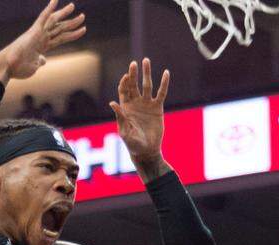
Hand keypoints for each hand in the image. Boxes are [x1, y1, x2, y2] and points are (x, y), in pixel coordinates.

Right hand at [0, 0, 85, 81]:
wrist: (9, 66)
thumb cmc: (19, 68)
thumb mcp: (34, 66)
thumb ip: (39, 61)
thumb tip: (43, 60)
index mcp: (43, 46)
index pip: (61, 38)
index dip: (73, 34)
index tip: (83, 29)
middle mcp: (42, 38)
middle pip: (60, 28)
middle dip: (72, 23)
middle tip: (83, 16)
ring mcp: (38, 34)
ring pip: (54, 21)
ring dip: (64, 14)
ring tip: (73, 6)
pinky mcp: (34, 31)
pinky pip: (43, 18)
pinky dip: (49, 9)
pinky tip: (55, 0)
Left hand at [110, 58, 170, 176]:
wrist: (147, 150)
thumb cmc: (132, 144)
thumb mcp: (124, 131)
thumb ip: (120, 117)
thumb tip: (112, 103)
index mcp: (125, 108)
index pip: (123, 90)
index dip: (124, 82)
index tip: (127, 75)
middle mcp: (135, 103)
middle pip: (134, 85)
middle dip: (134, 74)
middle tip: (134, 63)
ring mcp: (146, 104)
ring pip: (147, 85)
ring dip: (146, 73)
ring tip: (146, 60)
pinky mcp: (157, 108)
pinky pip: (161, 93)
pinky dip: (164, 84)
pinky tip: (166, 73)